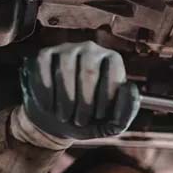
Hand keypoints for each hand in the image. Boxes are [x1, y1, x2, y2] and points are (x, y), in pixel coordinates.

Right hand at [17, 42, 139, 144]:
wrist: (56, 123)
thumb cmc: (89, 120)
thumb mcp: (112, 123)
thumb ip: (127, 110)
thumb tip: (130, 87)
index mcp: (112, 60)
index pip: (114, 73)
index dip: (107, 99)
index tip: (99, 116)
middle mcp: (91, 49)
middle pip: (89, 73)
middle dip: (84, 104)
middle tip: (80, 121)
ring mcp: (66, 49)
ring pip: (65, 72)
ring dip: (65, 102)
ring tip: (65, 116)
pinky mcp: (44, 55)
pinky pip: (43, 71)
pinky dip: (46, 95)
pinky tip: (49, 107)